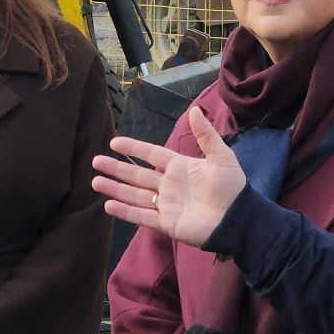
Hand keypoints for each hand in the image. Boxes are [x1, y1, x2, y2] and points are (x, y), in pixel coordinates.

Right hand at [93, 107, 246, 248]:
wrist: (238, 219)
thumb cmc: (232, 187)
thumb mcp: (221, 156)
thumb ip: (205, 135)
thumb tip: (194, 110)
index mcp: (180, 167)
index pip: (151, 155)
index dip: (134, 149)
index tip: (114, 142)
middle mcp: (169, 185)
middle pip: (137, 175)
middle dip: (117, 168)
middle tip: (96, 161)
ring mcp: (166, 204)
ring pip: (134, 195)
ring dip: (115, 189)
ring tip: (95, 182)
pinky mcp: (166, 223)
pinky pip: (141, 216)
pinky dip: (125, 211)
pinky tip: (108, 205)